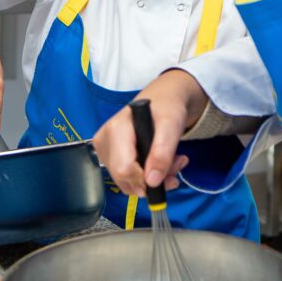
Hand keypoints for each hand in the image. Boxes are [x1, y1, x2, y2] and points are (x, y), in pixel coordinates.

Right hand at [93, 70, 204, 194]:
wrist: (163, 98)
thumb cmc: (166, 107)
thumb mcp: (171, 125)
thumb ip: (162, 152)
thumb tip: (152, 182)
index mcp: (116, 129)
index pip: (124, 169)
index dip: (146, 179)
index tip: (167, 175)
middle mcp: (104, 141)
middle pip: (124, 178)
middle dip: (153, 180)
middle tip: (176, 165)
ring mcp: (105, 149)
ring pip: (126, 181)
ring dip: (154, 179)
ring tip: (172, 162)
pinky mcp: (110, 156)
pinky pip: (126, 178)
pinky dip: (147, 176)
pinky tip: (161, 163)